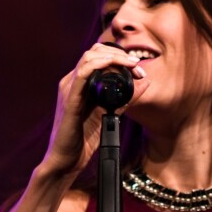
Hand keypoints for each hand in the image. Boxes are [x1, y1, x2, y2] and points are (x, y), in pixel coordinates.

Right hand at [41, 42, 144, 177]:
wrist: (66, 160)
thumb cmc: (84, 139)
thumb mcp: (111, 114)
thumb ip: (126, 98)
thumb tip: (146, 82)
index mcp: (81, 83)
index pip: (99, 56)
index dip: (120, 56)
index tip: (139, 69)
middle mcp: (72, 82)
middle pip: (95, 51)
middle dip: (120, 54)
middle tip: (138, 67)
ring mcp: (69, 89)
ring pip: (89, 57)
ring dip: (114, 57)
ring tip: (131, 66)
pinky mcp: (69, 100)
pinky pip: (82, 74)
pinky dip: (99, 65)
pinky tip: (112, 65)